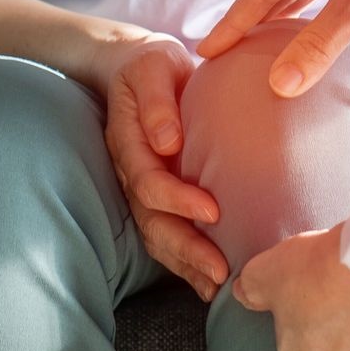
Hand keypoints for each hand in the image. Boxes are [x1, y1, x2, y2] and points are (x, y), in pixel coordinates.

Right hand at [100, 33, 228, 300]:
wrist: (138, 69)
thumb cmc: (151, 66)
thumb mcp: (152, 67)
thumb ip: (156, 102)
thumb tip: (167, 141)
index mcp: (129, 142)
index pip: (148, 182)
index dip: (177, 200)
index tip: (212, 210)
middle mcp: (132, 172)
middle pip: (151, 221)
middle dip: (185, 248)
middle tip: (220, 269)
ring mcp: (141, 188)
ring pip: (157, 235)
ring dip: (186, 264)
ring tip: (217, 284)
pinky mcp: (157, 197)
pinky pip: (166, 234)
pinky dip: (186, 261)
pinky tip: (210, 281)